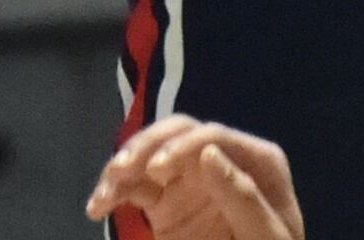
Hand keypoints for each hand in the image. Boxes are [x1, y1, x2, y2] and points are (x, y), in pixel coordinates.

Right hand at [85, 117, 301, 239]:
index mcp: (255, 161)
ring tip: (106, 190)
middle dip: (144, 146)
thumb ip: (243, 197)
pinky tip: (98, 207)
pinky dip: (114, 192)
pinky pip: (135, 185)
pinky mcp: (166, 200)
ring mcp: (190, 178)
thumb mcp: (266, 235)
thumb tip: (208, 153)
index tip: (156, 170)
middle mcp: (220, 160)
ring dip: (123, 165)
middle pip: (176, 133)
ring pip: (150, 152)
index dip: (182, 146)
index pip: (213, 137)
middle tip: (121, 169)